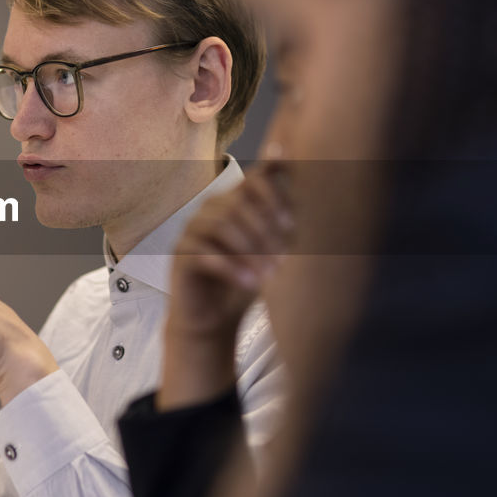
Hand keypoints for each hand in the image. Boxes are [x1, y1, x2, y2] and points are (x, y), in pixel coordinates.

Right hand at [161, 161, 292, 408]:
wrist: (216, 319)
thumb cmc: (249, 279)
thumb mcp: (274, 252)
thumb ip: (287, 226)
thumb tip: (317, 205)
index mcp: (237, 199)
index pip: (254, 177)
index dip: (274, 193)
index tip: (292, 224)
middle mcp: (211, 207)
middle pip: (238, 201)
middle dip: (266, 230)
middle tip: (285, 259)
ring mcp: (192, 228)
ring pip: (220, 224)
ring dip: (250, 251)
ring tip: (269, 275)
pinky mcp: (179, 253)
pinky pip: (203, 251)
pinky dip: (231, 268)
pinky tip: (250, 284)